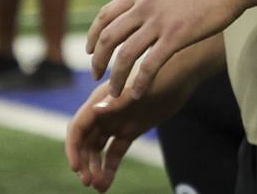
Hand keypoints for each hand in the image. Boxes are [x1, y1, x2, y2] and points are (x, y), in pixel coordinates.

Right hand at [64, 75, 186, 190]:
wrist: (183, 74)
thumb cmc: (161, 75)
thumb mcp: (140, 87)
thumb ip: (118, 100)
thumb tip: (95, 111)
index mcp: (100, 100)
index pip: (78, 128)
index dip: (73, 148)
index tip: (76, 168)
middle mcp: (104, 113)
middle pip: (85, 143)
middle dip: (84, 163)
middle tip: (88, 182)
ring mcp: (117, 122)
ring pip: (98, 151)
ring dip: (95, 168)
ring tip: (98, 186)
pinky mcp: (130, 130)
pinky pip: (114, 152)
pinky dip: (109, 168)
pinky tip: (105, 185)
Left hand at [86, 0, 245, 100]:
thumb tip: (145, 12)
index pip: (105, 16)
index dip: (92, 36)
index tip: (90, 51)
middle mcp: (145, 5)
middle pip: (107, 38)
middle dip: (97, 61)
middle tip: (96, 76)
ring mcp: (160, 21)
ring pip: (124, 55)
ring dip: (116, 77)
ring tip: (115, 93)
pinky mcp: (177, 36)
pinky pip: (149, 65)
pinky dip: (139, 82)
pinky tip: (139, 93)